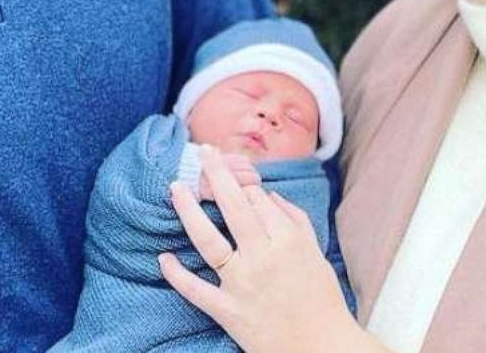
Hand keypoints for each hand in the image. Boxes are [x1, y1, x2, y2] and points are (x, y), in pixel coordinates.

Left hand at [160, 146, 367, 352]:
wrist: (321, 347)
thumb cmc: (321, 300)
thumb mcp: (316, 254)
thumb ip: (296, 220)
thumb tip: (268, 195)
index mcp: (288, 240)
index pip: (257, 199)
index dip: (243, 184)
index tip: (234, 175)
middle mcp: (264, 257)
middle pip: (233, 207)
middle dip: (215, 174)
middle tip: (202, 152)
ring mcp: (243, 284)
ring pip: (209, 240)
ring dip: (188, 212)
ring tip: (175, 188)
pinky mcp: (228, 311)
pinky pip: (196, 290)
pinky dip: (177, 275)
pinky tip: (163, 258)